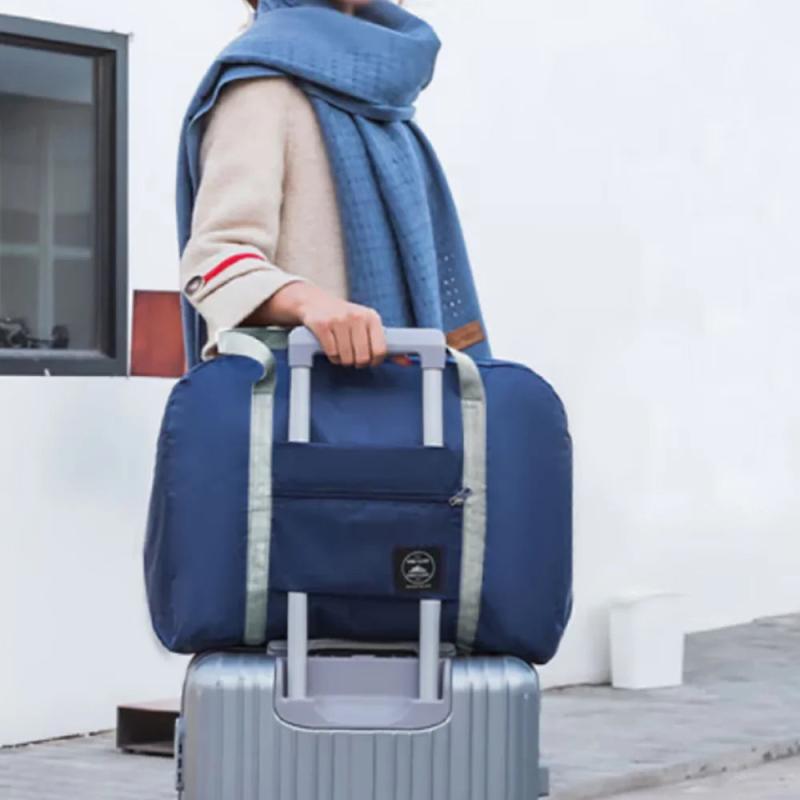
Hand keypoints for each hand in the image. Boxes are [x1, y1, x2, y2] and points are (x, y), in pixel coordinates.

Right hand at [245, 281, 387, 366]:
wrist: (315, 302)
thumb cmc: (345, 318)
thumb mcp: (367, 325)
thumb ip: (384, 343)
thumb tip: (407, 362)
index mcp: (372, 317)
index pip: (380, 350)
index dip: (374, 361)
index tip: (369, 360)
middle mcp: (357, 316)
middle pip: (362, 358)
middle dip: (357, 362)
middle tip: (352, 356)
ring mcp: (339, 320)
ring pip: (346, 358)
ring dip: (342, 360)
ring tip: (341, 350)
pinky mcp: (322, 325)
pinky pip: (331, 353)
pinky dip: (331, 356)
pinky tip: (331, 347)